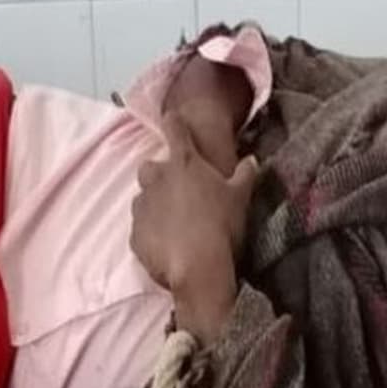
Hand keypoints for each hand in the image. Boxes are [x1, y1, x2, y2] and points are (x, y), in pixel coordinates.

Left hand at [131, 113, 256, 341]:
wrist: (197, 267)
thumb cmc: (222, 224)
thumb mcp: (241, 197)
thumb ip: (246, 174)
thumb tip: (252, 160)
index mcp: (184, 163)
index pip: (174, 128)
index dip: (174, 122)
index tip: (173, 120)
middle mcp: (156, 179)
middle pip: (149, 166)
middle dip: (160, 175)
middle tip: (180, 191)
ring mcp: (141, 206)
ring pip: (142, 198)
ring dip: (155, 205)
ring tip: (175, 223)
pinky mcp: (134, 234)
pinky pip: (140, 228)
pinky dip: (151, 232)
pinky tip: (168, 244)